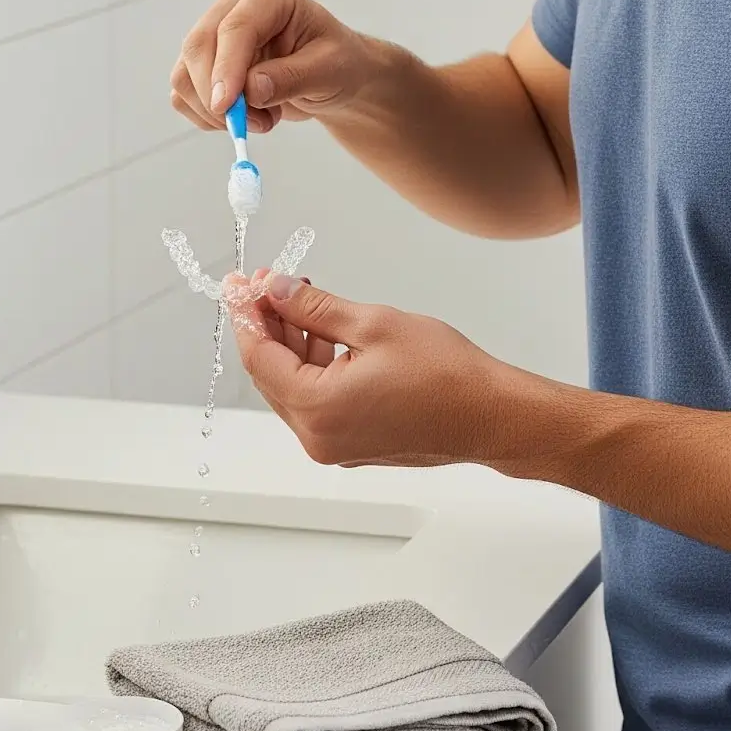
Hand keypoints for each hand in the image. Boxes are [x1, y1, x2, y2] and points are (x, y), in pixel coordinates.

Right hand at [170, 0, 377, 134]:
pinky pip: (184, 94)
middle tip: (257, 124)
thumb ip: (292, 77)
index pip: (235, 28)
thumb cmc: (337, 63)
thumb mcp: (330, 70)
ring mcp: (213, 33)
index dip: (226, 68)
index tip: (226, 107)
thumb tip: (251, 88)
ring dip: (217, 112)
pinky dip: (209, 117)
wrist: (332, 77)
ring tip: (264, 118)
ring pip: (185, 74)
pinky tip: (247, 116)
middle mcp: (234, 6)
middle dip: (219, 96)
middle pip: (199, 48)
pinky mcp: (202, 62)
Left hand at [230, 273, 512, 467]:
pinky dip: (313, 367)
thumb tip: (274, 290)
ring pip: (294, 388)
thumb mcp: (372, 324)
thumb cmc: (444, 373)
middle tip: (267, 284)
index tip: (240, 284)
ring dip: (291, 344)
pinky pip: (316, 401)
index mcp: (317, 409)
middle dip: (267, 326)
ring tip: (300, 298)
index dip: (247, 315)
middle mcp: (318, 438)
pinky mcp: (353, 445)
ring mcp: (335, 447)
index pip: (259, 358)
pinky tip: (323, 333)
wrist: (491, 414)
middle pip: (272, 375)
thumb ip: (313, 307)